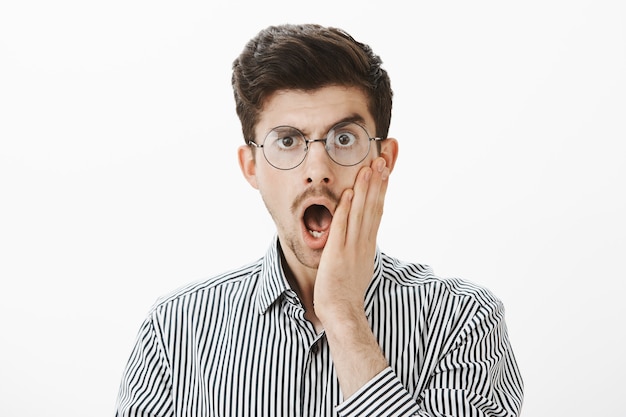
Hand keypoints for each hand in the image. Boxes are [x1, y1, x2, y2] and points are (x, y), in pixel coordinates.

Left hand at [314, 156, 389, 324]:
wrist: (342, 311)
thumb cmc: (346, 292)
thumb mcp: (358, 266)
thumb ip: (359, 249)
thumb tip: (361, 239)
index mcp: (367, 244)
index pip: (377, 211)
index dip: (380, 190)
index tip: (384, 172)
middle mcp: (363, 243)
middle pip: (372, 207)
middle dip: (377, 182)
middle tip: (381, 160)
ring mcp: (351, 247)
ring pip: (360, 213)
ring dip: (365, 189)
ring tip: (368, 167)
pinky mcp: (337, 253)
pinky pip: (342, 227)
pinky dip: (346, 209)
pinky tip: (349, 193)